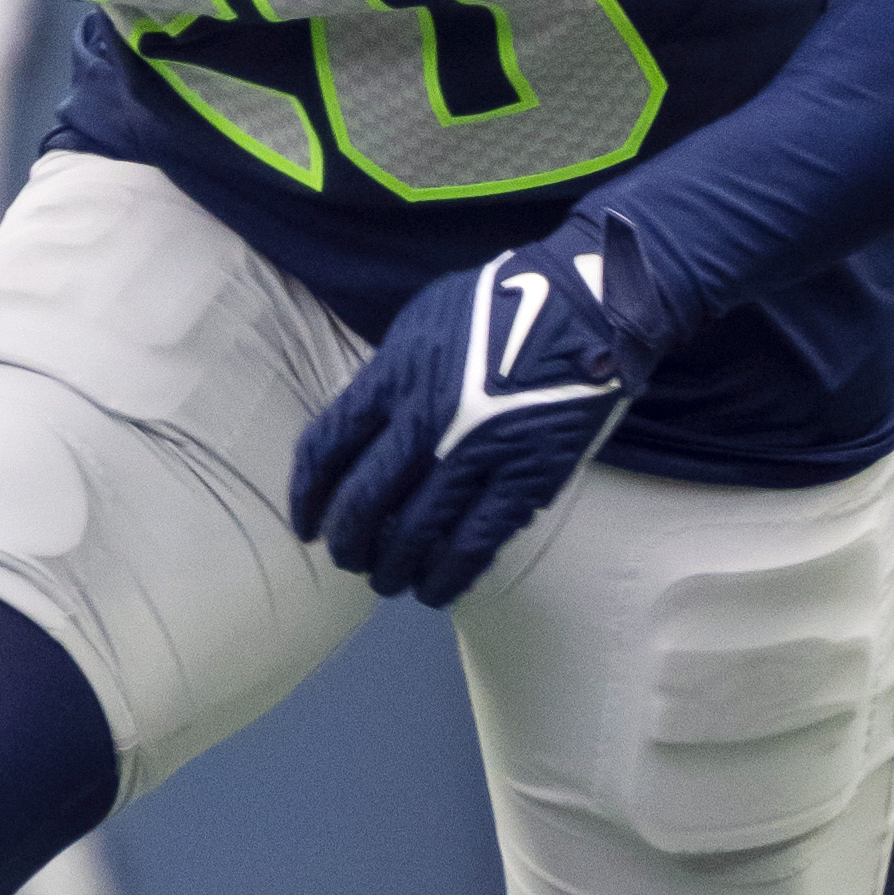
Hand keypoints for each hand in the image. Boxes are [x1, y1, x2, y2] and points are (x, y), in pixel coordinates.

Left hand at [289, 222, 658, 607]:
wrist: (587, 306)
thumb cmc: (499, 304)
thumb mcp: (422, 321)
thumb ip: (387, 377)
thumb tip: (361, 430)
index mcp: (394, 374)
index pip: (325, 448)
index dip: (306, 496)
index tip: (306, 523)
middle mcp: (426, 418)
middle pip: (361, 502)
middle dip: (346, 544)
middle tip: (347, 558)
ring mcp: (475, 453)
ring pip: (411, 535)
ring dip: (389, 570)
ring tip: (386, 581)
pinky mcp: (523, 480)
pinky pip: (472, 546)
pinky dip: (445, 578)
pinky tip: (433, 590)